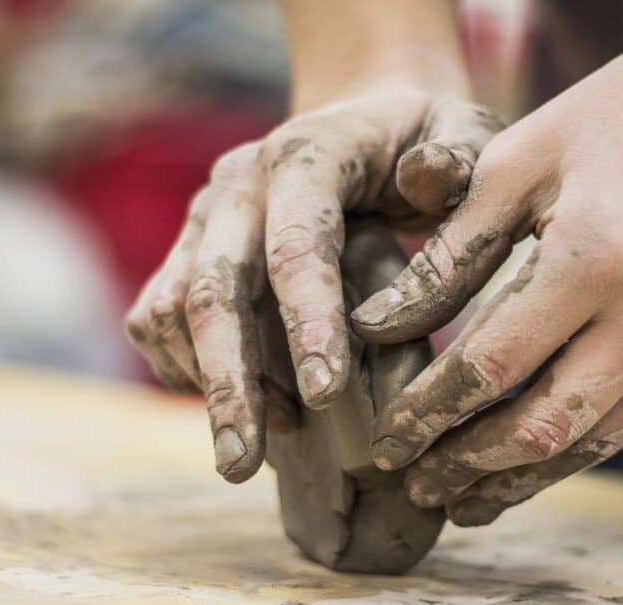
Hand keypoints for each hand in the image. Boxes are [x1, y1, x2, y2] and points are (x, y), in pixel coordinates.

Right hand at [125, 87, 501, 482]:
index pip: (297, 244)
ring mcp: (205, 218)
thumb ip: (458, 156)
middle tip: (241, 465)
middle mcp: (239, 185)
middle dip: (229, 382)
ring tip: (250, 453)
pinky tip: (237, 410)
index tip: (327, 398)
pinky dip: (185, 371)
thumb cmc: (425, 138)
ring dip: (206, 385)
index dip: (308, 322)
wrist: (364, 119)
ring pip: (172, 309)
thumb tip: (423, 180)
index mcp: (307, 156)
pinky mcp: (187, 250)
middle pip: (213, 288)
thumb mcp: (464, 130)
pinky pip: (158, 317)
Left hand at [352, 19, 622, 524]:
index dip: (428, 413)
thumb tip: (377, 328)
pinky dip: (582, 445)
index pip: (489, 365)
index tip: (385, 440)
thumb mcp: (520, 160)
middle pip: (542, 426)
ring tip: (467, 499)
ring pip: (597, 441)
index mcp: (596, 255)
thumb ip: (449, 252)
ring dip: (524, 477)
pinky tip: (538, 458)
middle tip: (417, 485)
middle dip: (468, 465)